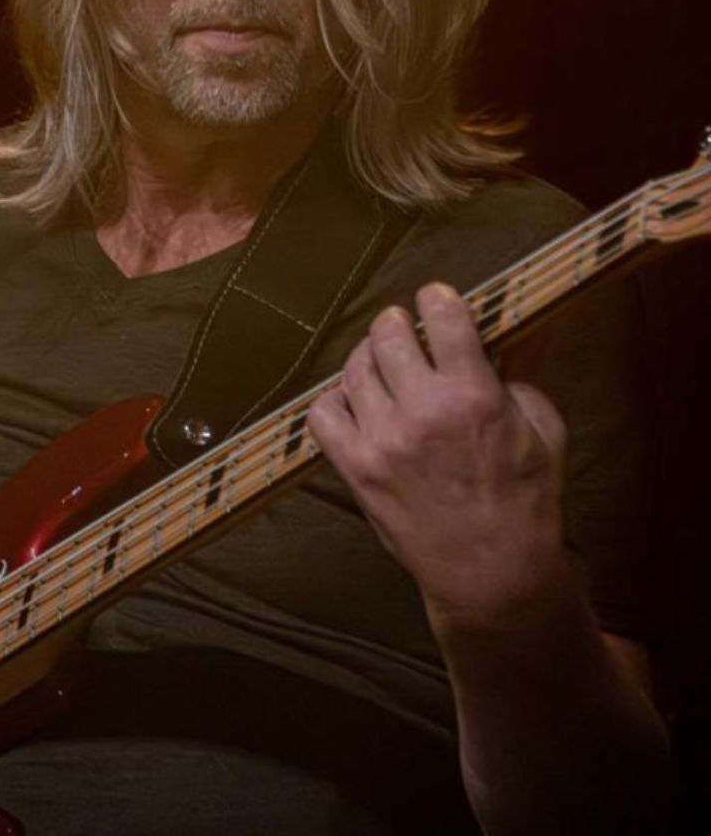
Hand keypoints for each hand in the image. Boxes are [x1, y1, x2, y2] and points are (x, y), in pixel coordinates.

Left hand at [309, 282, 570, 633]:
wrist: (491, 572)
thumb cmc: (524, 500)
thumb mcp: (544, 432)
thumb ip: (518, 379)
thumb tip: (494, 341)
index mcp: (474, 396)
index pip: (444, 319)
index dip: (436, 298)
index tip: (433, 296)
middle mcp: (422, 411)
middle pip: (389, 335)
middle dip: (396, 322)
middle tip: (402, 325)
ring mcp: (382, 439)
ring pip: (355, 368)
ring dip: (367, 354)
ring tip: (378, 359)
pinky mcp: (356, 467)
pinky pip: (323, 413)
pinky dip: (334, 399)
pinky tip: (355, 401)